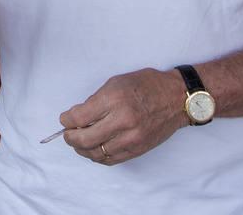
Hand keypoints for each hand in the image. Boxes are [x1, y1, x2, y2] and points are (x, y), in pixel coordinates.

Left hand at [58, 68, 187, 164]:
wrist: (177, 99)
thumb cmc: (147, 86)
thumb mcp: (117, 82)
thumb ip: (96, 100)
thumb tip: (77, 116)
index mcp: (114, 99)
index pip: (80, 117)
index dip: (67, 120)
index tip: (65, 119)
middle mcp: (123, 121)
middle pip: (85, 138)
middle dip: (70, 137)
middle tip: (67, 134)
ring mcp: (131, 138)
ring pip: (96, 153)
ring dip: (82, 149)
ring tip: (78, 143)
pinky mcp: (138, 149)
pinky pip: (111, 159)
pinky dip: (98, 157)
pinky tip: (93, 150)